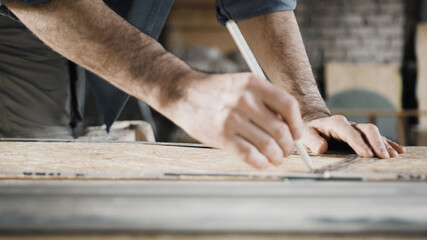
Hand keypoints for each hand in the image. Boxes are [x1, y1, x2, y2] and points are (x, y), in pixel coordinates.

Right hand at [168, 72, 303, 168]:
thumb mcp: (241, 84)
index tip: (296, 134)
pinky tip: (262, 162)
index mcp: (253, 83)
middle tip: (286, 151)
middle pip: (280, 129)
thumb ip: (263, 101)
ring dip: (276, 156)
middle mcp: (244, 99)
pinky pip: (249, 154)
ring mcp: (232, 118)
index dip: (297, 124)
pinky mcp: (221, 135)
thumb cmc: (215, 92)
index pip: (288, 105)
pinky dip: (260, 162)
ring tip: (275, 158)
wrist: (183, 94)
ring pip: (267, 145)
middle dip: (288, 146)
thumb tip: (287, 128)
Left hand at [301, 115, 405, 157]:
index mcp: (336, 123)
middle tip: (383, 156)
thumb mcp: (305, 135)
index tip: (366, 154)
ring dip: (384, 144)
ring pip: (375, 134)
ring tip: (393, 156)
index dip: (358, 142)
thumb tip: (321, 148)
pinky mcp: (363, 135)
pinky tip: (398, 150)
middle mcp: (350, 124)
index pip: (349, 132)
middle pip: (367, 129)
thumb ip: (312, 141)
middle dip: (376, 142)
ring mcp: (358, 129)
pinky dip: (388, 144)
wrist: (316, 126)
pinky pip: (378, 138)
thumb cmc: (310, 132)